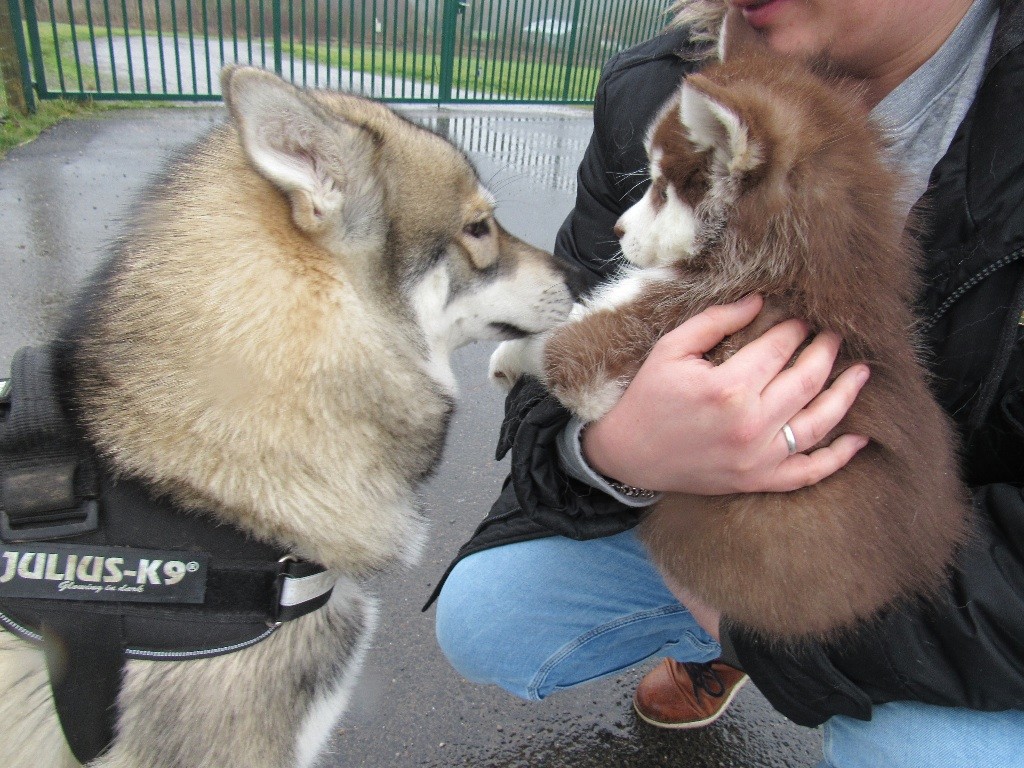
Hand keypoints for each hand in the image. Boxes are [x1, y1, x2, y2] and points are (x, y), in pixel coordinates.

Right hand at [581, 294, 869, 494]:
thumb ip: (716, 321)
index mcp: (729, 387)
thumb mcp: (671, 349)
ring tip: (861, 372)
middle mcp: (751, 424)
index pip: (780, 348)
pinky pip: (810, 471)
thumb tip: (760, 301)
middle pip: (807, 379)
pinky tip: (860, 438)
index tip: (802, 317)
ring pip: (820, 422)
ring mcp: (759, 457)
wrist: (629, 454)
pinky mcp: (760, 480)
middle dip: (826, 351)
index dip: (795, 328)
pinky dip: (839, 457)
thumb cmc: (649, 398)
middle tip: (835, 334)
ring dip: (846, 394)